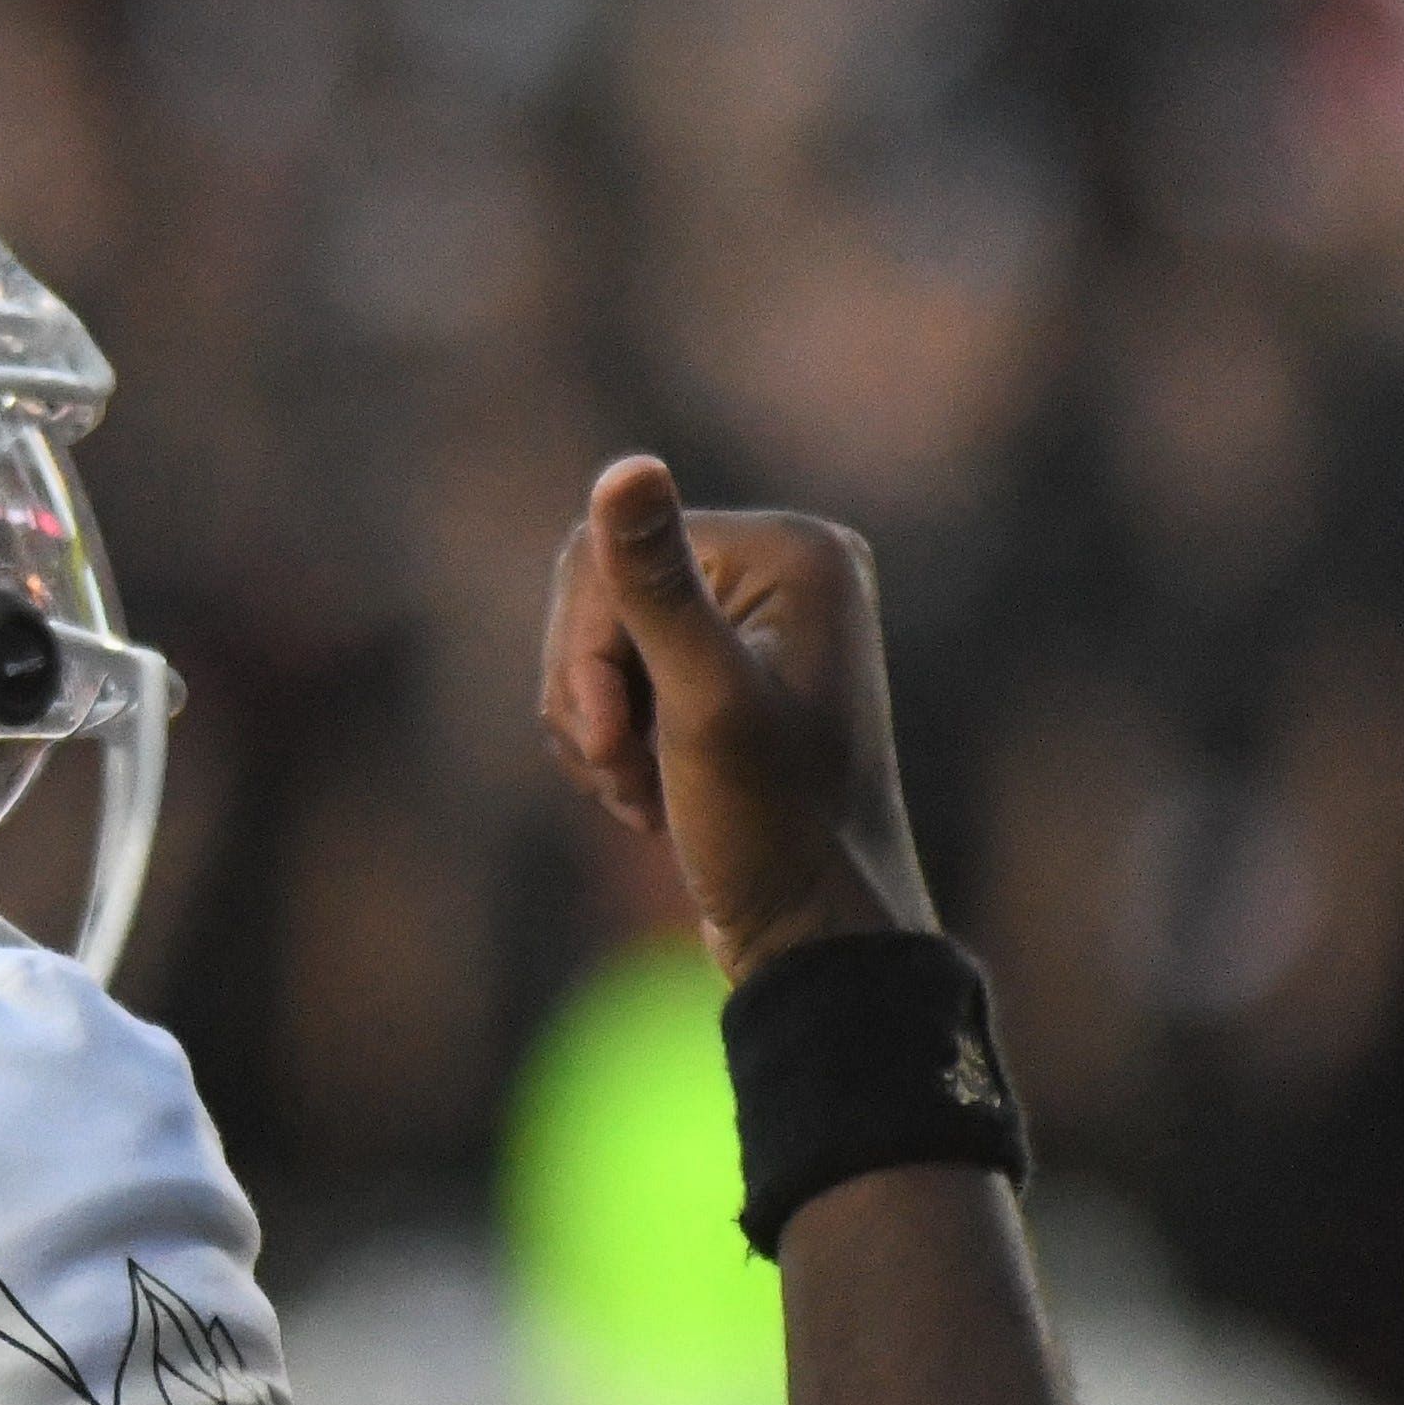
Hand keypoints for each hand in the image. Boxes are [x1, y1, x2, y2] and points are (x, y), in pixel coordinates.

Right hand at [539, 456, 937, 982]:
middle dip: (589, 694)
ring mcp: (757, 626)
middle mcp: (784, 571)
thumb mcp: (703, 705)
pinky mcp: (731, 679)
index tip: (613, 743)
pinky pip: (623, 683)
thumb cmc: (774, 828)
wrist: (816, 937)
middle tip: (623, 775)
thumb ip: (656, 588)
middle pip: (600, 594)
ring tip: (642, 796)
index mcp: (794, 552)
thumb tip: (625, 467)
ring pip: (599, 646)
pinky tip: (650, 799)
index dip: (587, 653)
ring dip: (596, 730)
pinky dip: (612, 747)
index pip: (612, 554)